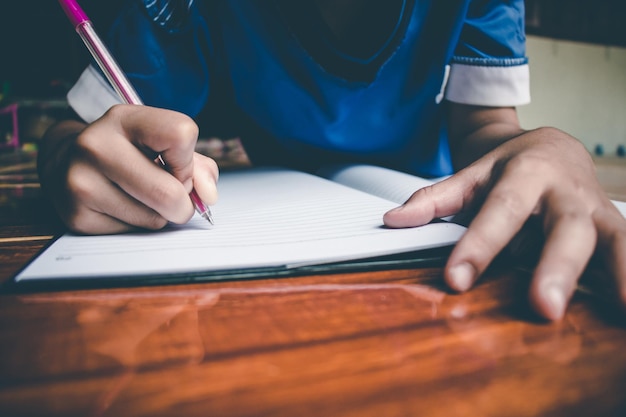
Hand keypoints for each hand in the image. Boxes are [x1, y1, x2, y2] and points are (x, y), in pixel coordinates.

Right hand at [39, 104, 218, 233]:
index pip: (181, 134)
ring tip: (139, 196)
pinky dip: (138, 225)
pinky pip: (133, 232)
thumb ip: (197, 165)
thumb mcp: (161, 143)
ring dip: (160, 215)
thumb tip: (208, 195)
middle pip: (169, 193)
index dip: (188, 160)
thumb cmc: (128, 153)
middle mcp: (97, 146)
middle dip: (183, 203)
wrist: (65, 163)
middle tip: (170, 194)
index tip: (177, 165)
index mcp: (124, 119)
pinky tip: (121, 207)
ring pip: (154, 219)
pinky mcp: (77, 216)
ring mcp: (82, 182)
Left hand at [383, 127, 625, 319]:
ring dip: (621, 274)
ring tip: (625, 309)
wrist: (554, 146)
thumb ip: (435, 199)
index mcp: (526, 173)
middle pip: (565, 229)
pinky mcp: (615, 227)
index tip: (457, 280)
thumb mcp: (471, 175)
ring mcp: (597, 210)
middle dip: (556, 268)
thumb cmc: (511, 166)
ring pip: (614, 239)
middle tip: (543, 307)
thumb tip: (394, 220)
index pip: (500, 212)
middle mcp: (567, 192)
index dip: (479, 246)